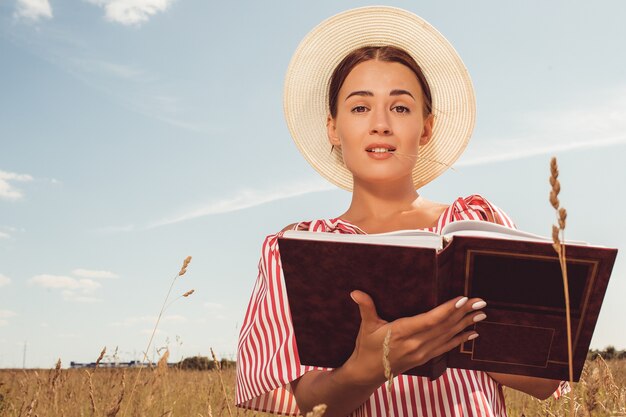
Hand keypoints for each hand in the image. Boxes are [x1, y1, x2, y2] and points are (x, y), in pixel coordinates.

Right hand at [342, 290, 486, 386]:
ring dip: (466, 324)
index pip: (430, 320)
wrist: (367, 373)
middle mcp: (416, 344)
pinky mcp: (424, 358)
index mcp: (402, 332)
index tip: (462, 299)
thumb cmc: (367, 347)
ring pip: (448, 336)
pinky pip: (446, 347)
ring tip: (481, 314)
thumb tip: (355, 291)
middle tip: (480, 302)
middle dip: (464, 313)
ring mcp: (422, 352)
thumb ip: (365, 307)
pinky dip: (460, 339)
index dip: (447, 310)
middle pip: (445, 326)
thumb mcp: (365, 327)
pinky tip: (472, 332)